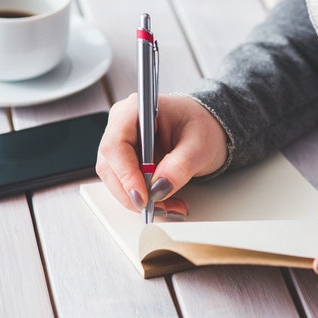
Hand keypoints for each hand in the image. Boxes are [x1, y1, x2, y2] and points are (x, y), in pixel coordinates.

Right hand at [96, 93, 227, 214]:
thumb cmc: (202, 126)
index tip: (143, 197)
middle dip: (134, 193)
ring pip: (115, 180)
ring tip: (170, 207)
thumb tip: (159, 188)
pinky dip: (144, 198)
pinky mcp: (126, 160)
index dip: (126, 174)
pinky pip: (125, 184)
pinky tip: (164, 203)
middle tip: (161, 208)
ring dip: (140, 200)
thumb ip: (180, 166)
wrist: (206, 129)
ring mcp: (121, 143)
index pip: (116, 144)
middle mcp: (122, 125)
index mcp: (136, 109)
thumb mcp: (200, 146)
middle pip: (111, 166)